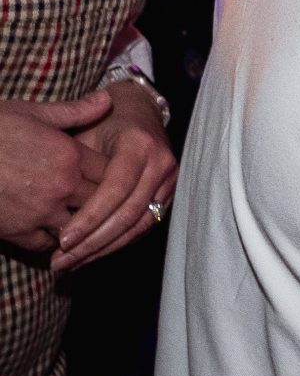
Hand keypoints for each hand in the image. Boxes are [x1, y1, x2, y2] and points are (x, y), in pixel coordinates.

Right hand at [0, 92, 111, 250]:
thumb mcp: (30, 112)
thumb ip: (74, 111)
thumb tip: (109, 99)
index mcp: (69, 154)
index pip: (112, 172)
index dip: (112, 175)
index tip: (108, 175)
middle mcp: (62, 185)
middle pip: (100, 201)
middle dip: (100, 201)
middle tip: (96, 200)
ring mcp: (41, 210)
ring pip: (78, 226)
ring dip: (77, 224)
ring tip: (74, 219)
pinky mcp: (18, 230)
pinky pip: (46, 244)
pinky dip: (49, 240)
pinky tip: (46, 232)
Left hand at [53, 83, 178, 270]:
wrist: (139, 112)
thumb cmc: (102, 121)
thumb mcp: (83, 130)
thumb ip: (73, 163)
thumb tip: (53, 199)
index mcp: (140, 145)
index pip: (116, 190)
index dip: (90, 218)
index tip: (63, 240)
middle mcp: (161, 164)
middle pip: (129, 214)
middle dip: (95, 242)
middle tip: (63, 261)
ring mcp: (170, 181)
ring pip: (139, 225)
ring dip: (105, 248)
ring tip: (72, 263)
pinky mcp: (169, 194)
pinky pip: (145, 225)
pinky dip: (118, 242)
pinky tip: (93, 253)